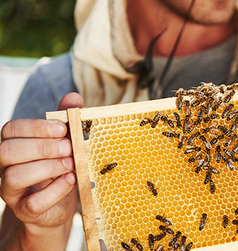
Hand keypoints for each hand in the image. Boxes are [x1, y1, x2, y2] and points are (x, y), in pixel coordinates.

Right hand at [0, 93, 82, 249]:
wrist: (57, 206)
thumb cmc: (59, 169)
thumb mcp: (65, 143)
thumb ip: (66, 121)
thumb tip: (73, 98)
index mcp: (14, 145)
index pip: (10, 129)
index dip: (36, 127)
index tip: (63, 129)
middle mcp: (6, 167)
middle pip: (7, 151)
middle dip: (42, 147)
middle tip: (69, 148)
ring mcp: (12, 191)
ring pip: (14, 176)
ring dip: (48, 168)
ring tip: (70, 164)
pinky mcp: (25, 210)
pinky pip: (32, 202)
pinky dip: (55, 190)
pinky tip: (70, 180)